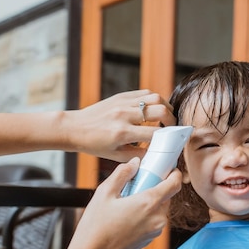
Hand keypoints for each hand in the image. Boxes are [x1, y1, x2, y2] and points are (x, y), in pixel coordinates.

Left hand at [62, 89, 176, 161]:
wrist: (74, 128)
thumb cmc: (94, 144)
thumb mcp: (116, 155)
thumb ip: (139, 154)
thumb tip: (158, 154)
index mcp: (122, 133)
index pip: (155, 133)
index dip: (169, 138)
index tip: (174, 141)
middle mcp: (124, 115)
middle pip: (160, 110)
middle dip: (172, 120)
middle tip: (171, 128)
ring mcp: (123, 103)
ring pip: (155, 98)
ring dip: (166, 107)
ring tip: (165, 117)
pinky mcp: (121, 96)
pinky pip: (145, 93)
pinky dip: (154, 100)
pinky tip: (154, 109)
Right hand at [63, 157, 180, 248]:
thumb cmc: (96, 226)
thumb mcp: (104, 192)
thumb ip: (122, 174)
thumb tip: (135, 163)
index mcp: (149, 203)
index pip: (174, 184)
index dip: (173, 173)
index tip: (166, 168)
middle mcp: (157, 218)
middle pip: (166, 195)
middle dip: (154, 187)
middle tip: (135, 185)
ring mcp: (155, 230)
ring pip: (159, 208)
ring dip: (148, 201)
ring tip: (126, 202)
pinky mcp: (150, 239)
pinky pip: (153, 220)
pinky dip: (145, 214)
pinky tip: (126, 216)